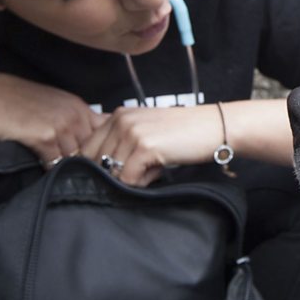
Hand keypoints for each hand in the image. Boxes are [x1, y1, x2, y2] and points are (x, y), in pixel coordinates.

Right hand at [0, 73, 105, 165]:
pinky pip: (55, 163)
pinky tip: (42, 167)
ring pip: (75, 158)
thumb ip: (72, 119)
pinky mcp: (45, 138)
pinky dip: (50, 169)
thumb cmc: (16, 102)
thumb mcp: (53, 104)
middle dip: (85, 162)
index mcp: (79, 107)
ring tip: (60, 173)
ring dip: (67, 167)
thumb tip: (88, 140)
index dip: (99, 149)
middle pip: (92, 149)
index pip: (104, 133)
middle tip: (78, 173)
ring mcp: (61, 126)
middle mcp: (75, 115)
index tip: (94, 160)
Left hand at [81, 104, 223, 186]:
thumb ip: (121, 143)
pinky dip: (143, 183)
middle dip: (116, 174)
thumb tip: (99, 171)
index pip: (86, 149)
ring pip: (112, 173)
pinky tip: (158, 170)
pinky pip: (128, 179)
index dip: (97, 167)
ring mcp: (131, 132)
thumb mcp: (145, 131)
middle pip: (96, 163)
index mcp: (117, 115)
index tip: (116, 173)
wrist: (214, 128)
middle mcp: (120, 120)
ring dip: (132, 179)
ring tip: (153, 168)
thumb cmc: (182, 134)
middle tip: (143, 169)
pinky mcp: (144, 147)